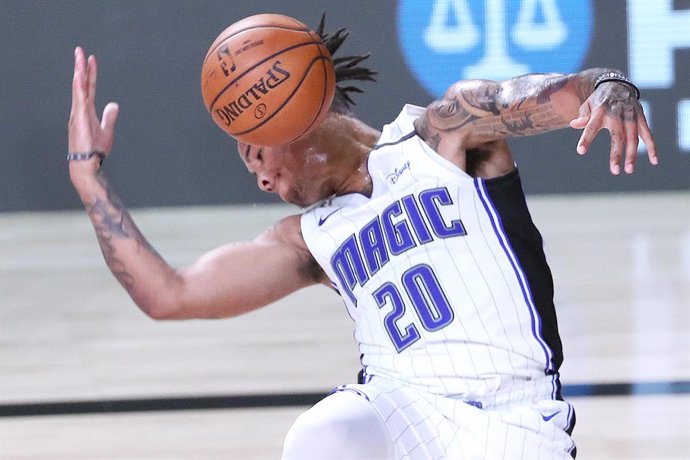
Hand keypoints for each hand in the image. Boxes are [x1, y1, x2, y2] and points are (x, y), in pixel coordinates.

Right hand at [68, 47, 118, 176]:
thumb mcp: (107, 130)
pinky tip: (78, 76)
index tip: (91, 59)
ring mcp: (77, 113)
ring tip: (79, 57)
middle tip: (80, 50)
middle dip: (80, 67)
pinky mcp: (78, 119)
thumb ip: (109, 117)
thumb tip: (114, 104)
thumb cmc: (95, 150)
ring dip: (79, 72)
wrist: (87, 164)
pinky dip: (78, 87)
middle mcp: (79, 109)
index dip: (90, 74)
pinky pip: (78, 100)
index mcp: (86, 111)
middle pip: (80, 84)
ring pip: (78, 88)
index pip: (89, 88)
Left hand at [569, 82, 657, 174]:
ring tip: (629, 170)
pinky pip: (648, 134)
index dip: (586, 138)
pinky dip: (652, 147)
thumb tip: (574, 124)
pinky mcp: (641, 118)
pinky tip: (654, 161)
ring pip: (633, 137)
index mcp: (600, 111)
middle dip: (617, 154)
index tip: (581, 151)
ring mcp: (631, 116)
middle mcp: (617, 114)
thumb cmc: (598, 101)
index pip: (591, 127)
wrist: (617, 85)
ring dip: (632, 154)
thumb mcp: (587, 105)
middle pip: (618, 136)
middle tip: (615, 171)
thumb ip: (582, 116)